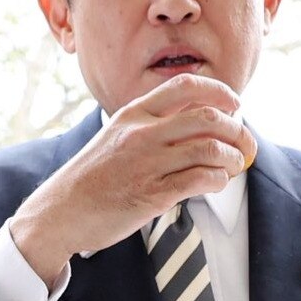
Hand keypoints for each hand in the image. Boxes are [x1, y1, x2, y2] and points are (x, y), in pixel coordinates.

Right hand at [10, 74, 256, 286]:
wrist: (58, 213)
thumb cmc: (89, 179)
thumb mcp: (114, 138)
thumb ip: (150, 126)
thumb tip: (197, 120)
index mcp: (132, 115)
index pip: (186, 87)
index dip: (219, 91)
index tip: (234, 104)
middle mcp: (141, 135)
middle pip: (208, 118)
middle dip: (237, 129)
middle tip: (243, 142)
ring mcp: (147, 165)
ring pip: (210, 149)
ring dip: (232, 158)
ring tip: (233, 165)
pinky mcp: (152, 195)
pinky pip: (200, 180)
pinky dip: (217, 180)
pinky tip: (214, 183)